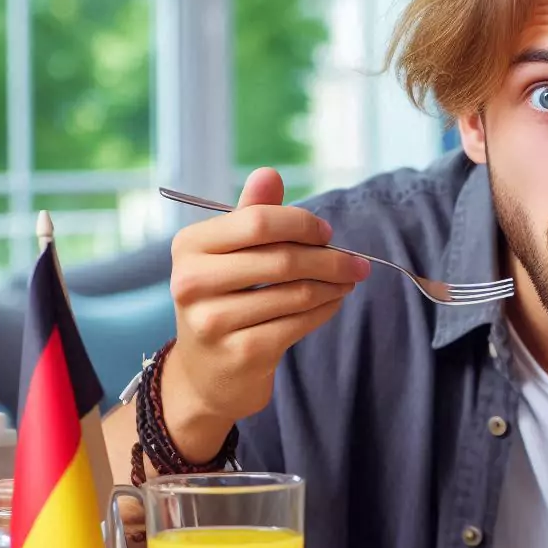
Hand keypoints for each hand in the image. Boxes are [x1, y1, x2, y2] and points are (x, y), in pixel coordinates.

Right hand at [166, 167, 369, 432]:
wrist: (206, 373)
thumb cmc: (224, 301)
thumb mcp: (228, 255)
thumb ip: (251, 215)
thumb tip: (270, 174)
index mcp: (190, 246)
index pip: (258, 221)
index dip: (301, 224)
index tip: (327, 233)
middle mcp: (193, 282)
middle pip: (282, 258)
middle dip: (330, 258)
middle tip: (357, 263)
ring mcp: (214, 321)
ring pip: (296, 293)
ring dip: (334, 284)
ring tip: (349, 281)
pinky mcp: (241, 352)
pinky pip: (299, 323)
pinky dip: (325, 309)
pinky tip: (333, 302)